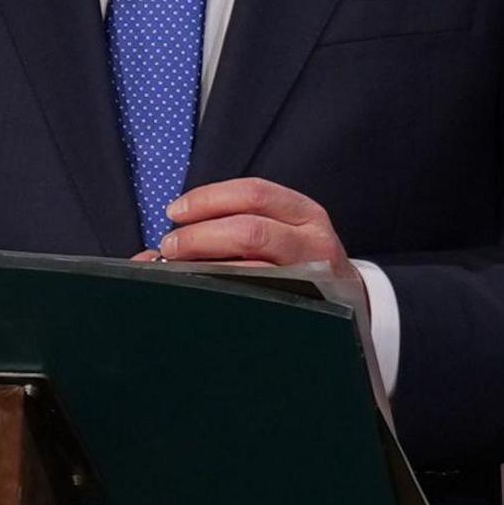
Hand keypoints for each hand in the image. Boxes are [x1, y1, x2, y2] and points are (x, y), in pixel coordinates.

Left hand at [140, 177, 376, 332]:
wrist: (351, 304)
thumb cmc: (300, 263)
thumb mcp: (282, 232)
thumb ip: (231, 227)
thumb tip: (152, 252)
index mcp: (305, 214)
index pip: (254, 194)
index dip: (209, 199)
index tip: (175, 212)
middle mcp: (313, 242)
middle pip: (250, 230)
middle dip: (200, 237)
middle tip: (170, 247)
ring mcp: (311, 279)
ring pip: (252, 270)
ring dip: (206, 269)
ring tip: (178, 273)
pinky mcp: (305, 310)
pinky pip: (257, 302)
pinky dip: (222, 297)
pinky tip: (201, 298)